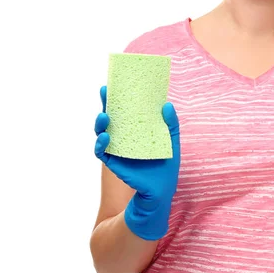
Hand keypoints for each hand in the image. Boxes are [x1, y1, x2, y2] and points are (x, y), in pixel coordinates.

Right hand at [94, 86, 180, 240]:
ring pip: (102, 133)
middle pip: (111, 118)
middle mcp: (124, 137)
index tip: (114, 83)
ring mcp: (117, 149)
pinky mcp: (114, 163)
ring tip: (104, 116)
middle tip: (104, 92)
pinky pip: (102, 152)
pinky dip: (101, 144)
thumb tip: (167, 105)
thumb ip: (171, 123)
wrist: (163, 189)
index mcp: (137, 129)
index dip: (119, 97)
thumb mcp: (172, 140)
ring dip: (100, 123)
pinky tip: (105, 137)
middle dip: (105, 104)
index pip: (126, 110)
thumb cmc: (167, 163)